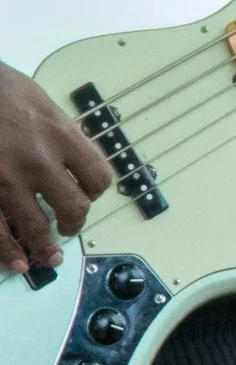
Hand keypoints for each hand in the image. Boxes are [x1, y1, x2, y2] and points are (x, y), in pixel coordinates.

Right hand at [0, 61, 111, 279]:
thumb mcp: (39, 101)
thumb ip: (60, 132)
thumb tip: (77, 157)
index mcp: (60, 135)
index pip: (97, 176)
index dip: (95, 189)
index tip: (88, 192)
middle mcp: (39, 160)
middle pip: (74, 207)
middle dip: (74, 222)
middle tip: (69, 226)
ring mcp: (8, 179)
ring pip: (37, 227)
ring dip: (45, 246)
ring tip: (49, 256)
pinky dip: (9, 252)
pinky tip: (18, 263)